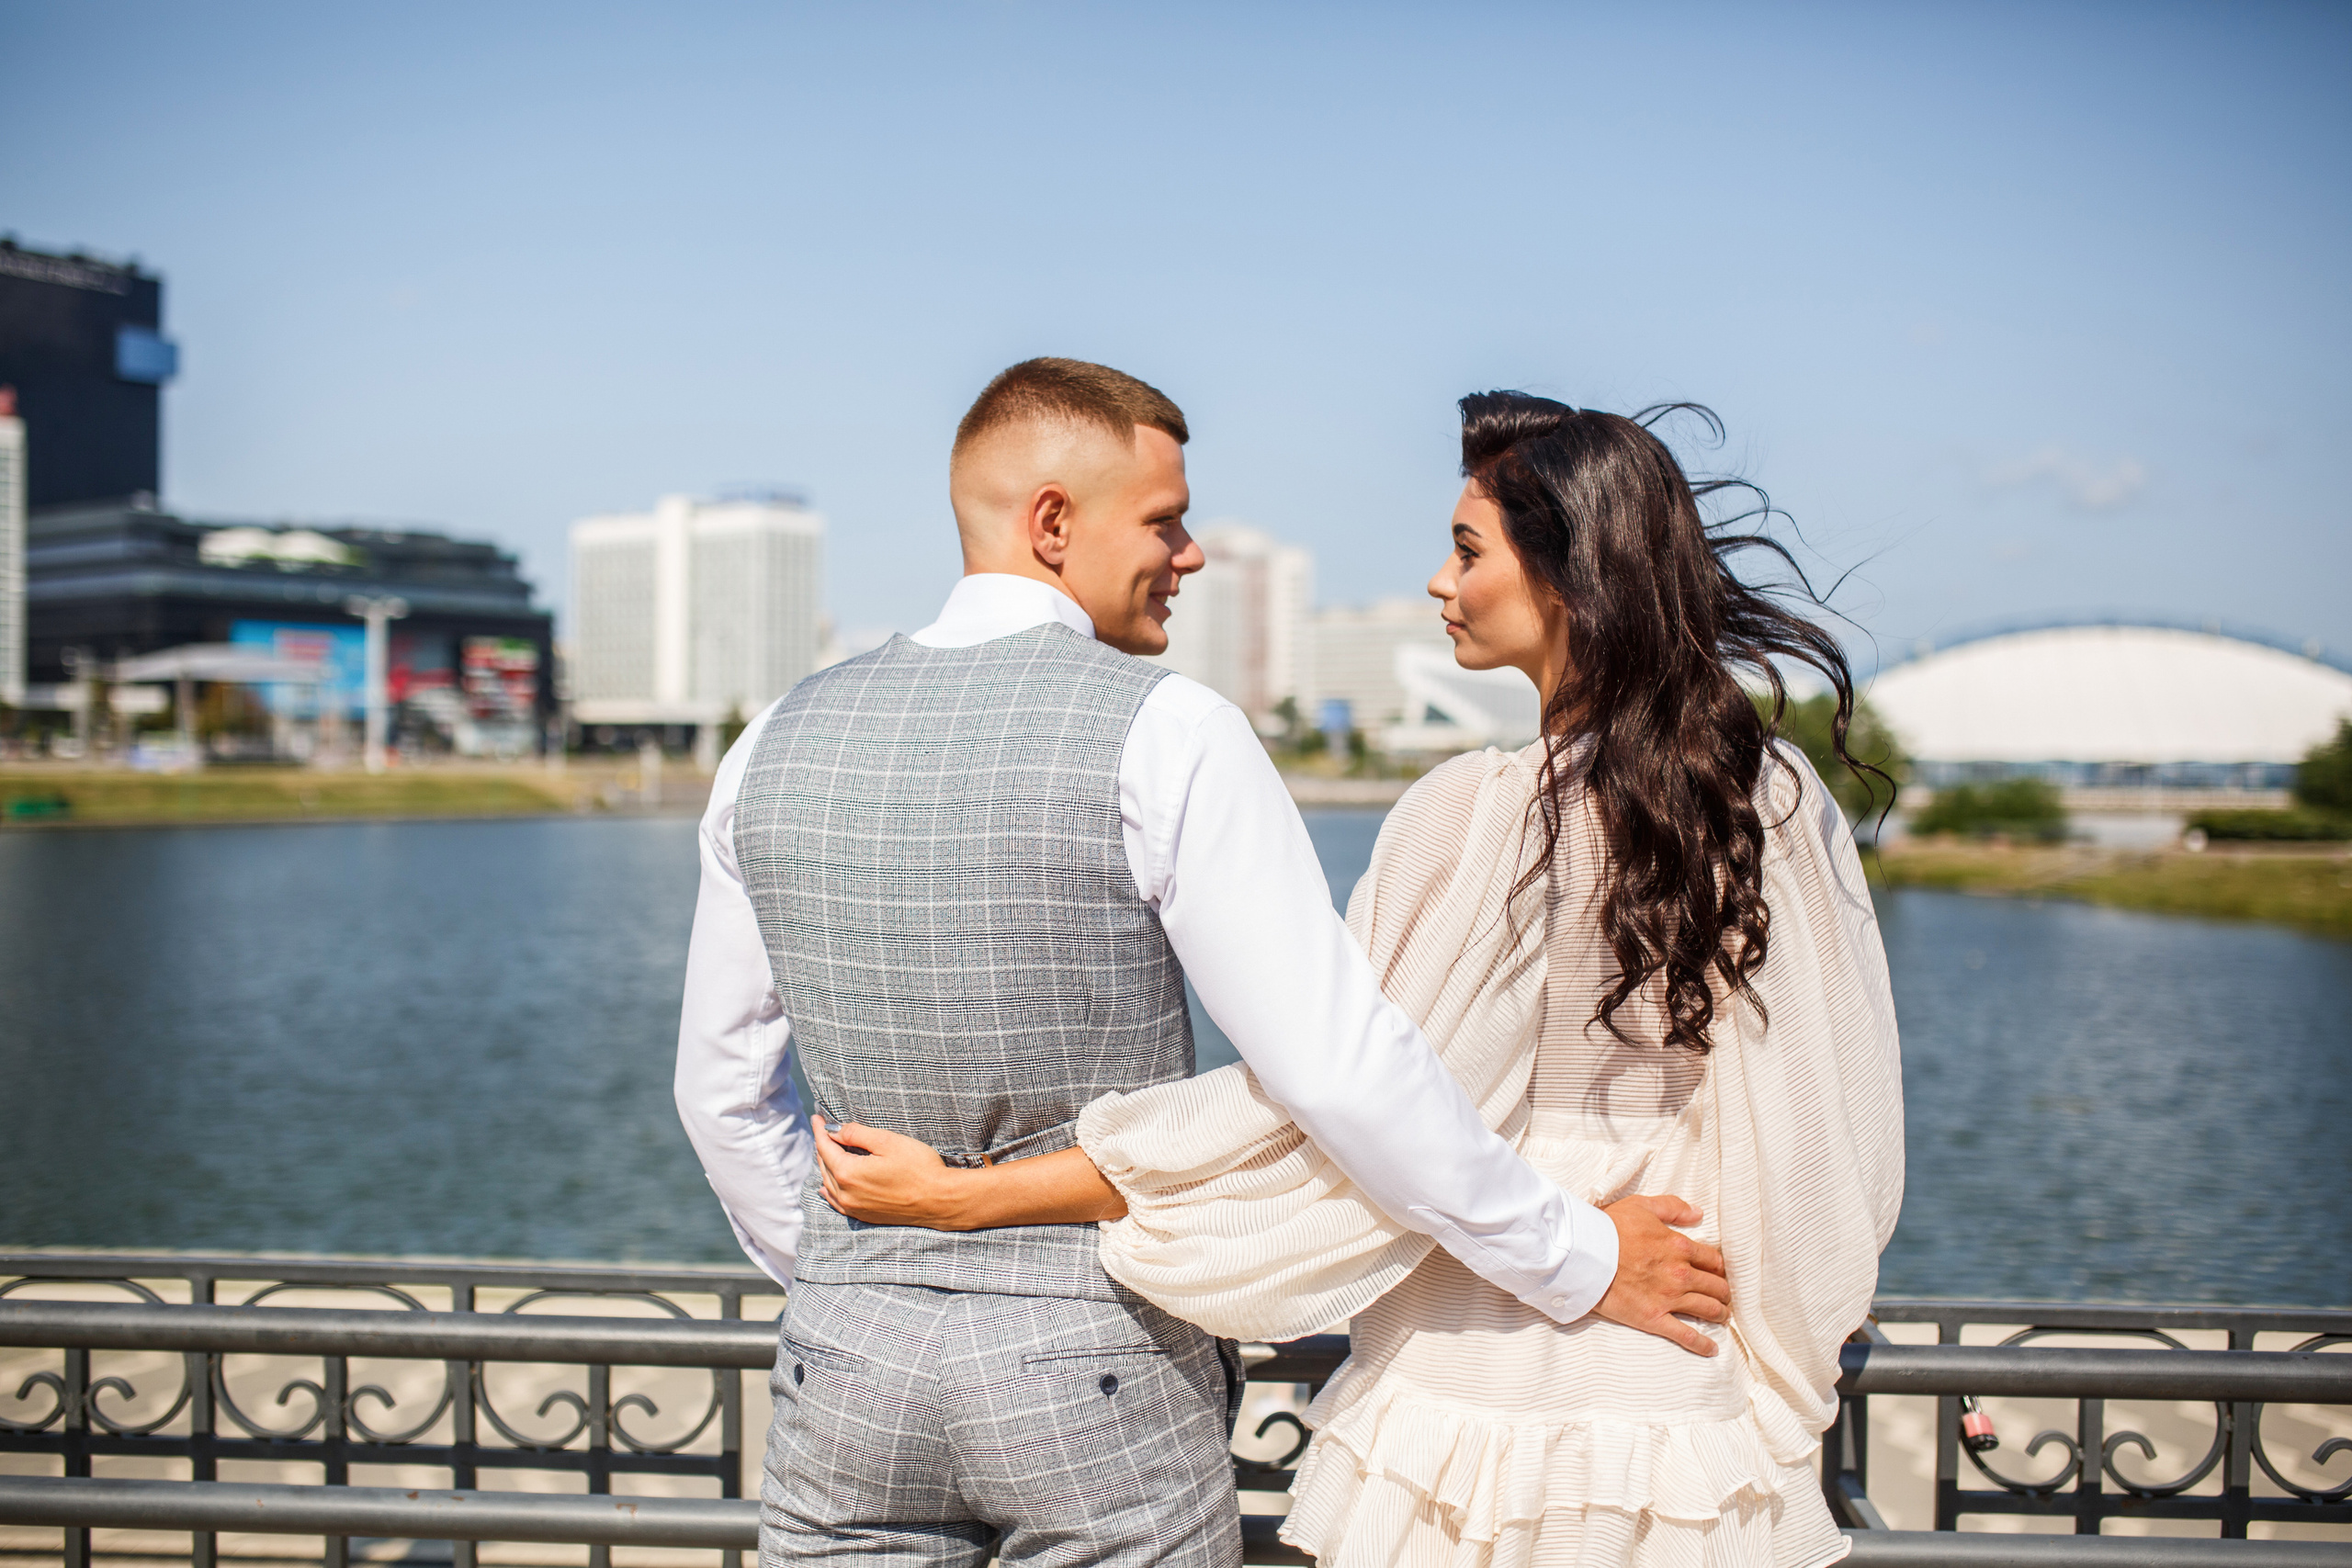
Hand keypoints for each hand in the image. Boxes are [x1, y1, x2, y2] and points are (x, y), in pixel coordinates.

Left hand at [812, 1117, 977, 1228]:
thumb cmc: (919, 1167)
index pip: (825, 1147)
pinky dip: (829, 1190)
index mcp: (848, 1172)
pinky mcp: (865, 1216)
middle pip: (825, 1165)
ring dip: (826, 1166)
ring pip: (829, 1184)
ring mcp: (854, 1207)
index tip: (817, 1117)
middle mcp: (846, 1193)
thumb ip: (856, 1134)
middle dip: (823, 1146)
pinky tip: (825, 1188)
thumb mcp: (888, 1141)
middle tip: (824, 1130)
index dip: (820, 1130)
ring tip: (828, 1150)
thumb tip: (833, 1130)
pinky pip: (837, 1202)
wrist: (940, 1200)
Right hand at [1592, 1194, 1730, 1356]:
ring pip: (1707, 1309)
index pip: (1713, 1260)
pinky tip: (1712, 1349)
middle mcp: (1680, 1274)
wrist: (1584, 1253)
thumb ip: (1673, 1208)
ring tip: (1723, 1317)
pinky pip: (1685, 1335)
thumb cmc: (1609, 1227)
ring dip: (1720, 1314)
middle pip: (1716, 1286)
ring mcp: (1669, 1298)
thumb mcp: (1642, 1206)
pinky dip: (1702, 1344)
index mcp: (1680, 1246)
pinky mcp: (1654, 1318)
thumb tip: (1698, 1213)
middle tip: (1724, 1296)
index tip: (1720, 1272)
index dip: (1720, 1267)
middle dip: (1724, 1291)